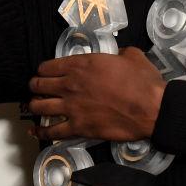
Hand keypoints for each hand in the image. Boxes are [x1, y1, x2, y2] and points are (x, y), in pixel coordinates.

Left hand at [28, 47, 166, 141]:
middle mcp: (70, 85)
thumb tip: (118, 55)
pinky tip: (36, 132)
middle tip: (36, 88)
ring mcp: (72, 107)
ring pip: (40, 107)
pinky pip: (52, 131)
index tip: (45, 73)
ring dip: (35, 106)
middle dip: (35, 86)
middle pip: (39, 85)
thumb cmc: (142, 81)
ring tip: (35, 106)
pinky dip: (41, 132)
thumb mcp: (132, 56)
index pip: (48, 66)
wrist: (150, 109)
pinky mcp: (78, 128)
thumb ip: (119, 53)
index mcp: (81, 65)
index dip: (43, 70)